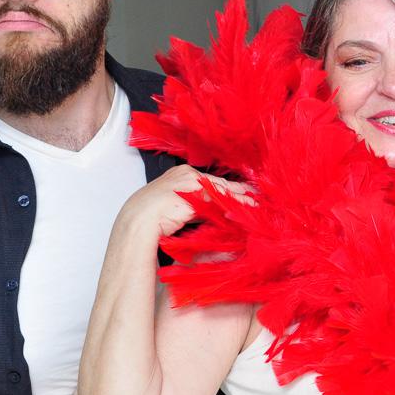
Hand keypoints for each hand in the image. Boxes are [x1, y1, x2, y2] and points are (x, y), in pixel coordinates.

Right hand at [120, 165, 249, 238]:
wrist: (137, 222)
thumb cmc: (152, 220)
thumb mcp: (177, 209)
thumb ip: (195, 207)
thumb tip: (214, 214)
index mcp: (179, 174)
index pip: (210, 182)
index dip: (228, 191)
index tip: (244, 196)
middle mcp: (186, 172)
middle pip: (219, 183)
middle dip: (238, 192)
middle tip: (257, 198)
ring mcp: (191, 179)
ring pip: (223, 188)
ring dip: (241, 197)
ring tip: (257, 203)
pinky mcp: (196, 189)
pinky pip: (223, 195)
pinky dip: (238, 201)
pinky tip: (249, 206)